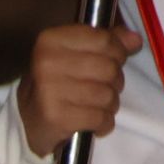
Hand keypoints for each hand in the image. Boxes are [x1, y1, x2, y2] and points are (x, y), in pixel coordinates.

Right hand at [16, 24, 143, 156]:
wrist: (28, 123)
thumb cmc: (55, 84)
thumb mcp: (75, 55)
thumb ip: (105, 42)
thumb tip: (135, 40)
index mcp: (51, 40)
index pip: (104, 40)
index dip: (117, 52)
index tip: (113, 62)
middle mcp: (47, 62)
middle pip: (109, 68)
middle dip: (114, 82)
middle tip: (103, 89)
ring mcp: (50, 91)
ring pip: (107, 95)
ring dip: (110, 105)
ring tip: (97, 107)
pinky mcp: (57, 117)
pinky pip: (100, 118)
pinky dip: (104, 123)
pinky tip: (94, 123)